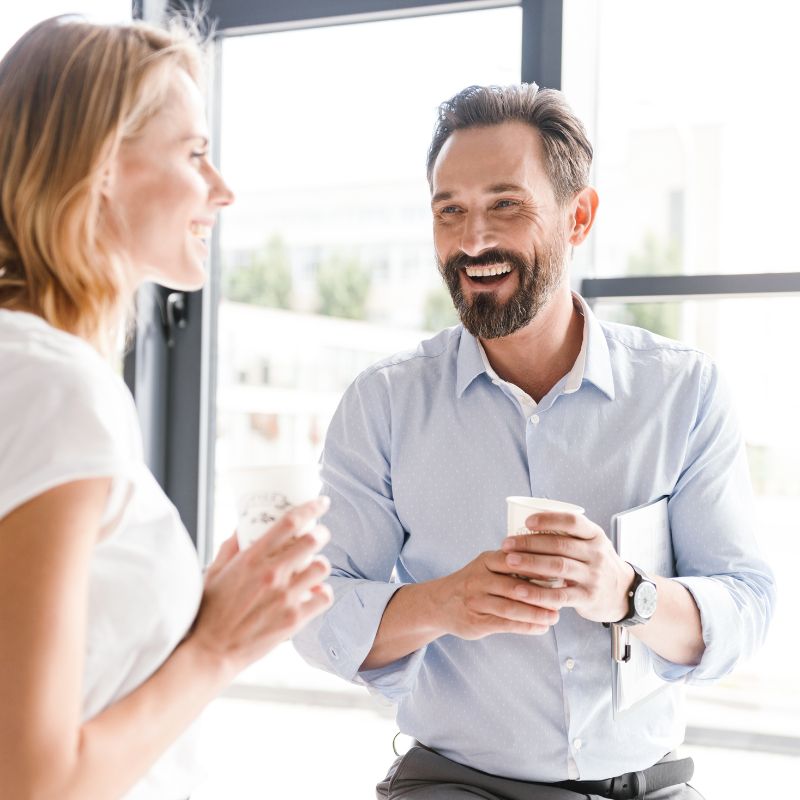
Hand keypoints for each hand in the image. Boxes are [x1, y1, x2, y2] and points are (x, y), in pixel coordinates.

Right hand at [188, 496, 332, 676]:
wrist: (210, 652)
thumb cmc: (209, 612)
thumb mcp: (215, 572)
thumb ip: (230, 547)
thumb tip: (240, 526)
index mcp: (252, 558)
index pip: (289, 522)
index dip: (311, 508)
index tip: (322, 502)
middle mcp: (272, 574)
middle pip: (312, 540)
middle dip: (321, 533)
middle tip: (320, 534)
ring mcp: (285, 597)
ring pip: (322, 567)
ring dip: (320, 564)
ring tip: (314, 568)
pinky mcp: (294, 620)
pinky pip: (324, 597)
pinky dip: (323, 593)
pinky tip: (314, 593)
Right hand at [430, 550, 560, 639]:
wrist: (439, 603)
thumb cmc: (473, 583)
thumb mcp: (486, 566)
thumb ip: (511, 566)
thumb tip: (551, 569)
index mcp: (486, 560)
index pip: (515, 561)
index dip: (538, 567)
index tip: (560, 573)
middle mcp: (479, 579)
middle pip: (515, 586)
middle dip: (541, 594)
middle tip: (562, 599)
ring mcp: (476, 601)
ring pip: (511, 608)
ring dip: (536, 613)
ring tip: (554, 617)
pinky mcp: (476, 621)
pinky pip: (505, 624)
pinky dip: (526, 626)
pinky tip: (540, 627)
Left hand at [501, 511, 633, 623]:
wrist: (624, 594)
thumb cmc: (596, 564)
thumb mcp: (591, 544)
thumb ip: (569, 536)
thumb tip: (525, 523)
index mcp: (595, 535)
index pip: (573, 521)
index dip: (549, 519)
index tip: (527, 521)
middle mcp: (596, 554)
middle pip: (560, 544)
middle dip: (530, 543)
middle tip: (507, 544)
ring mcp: (594, 576)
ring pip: (558, 567)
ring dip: (530, 563)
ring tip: (509, 561)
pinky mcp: (588, 597)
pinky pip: (560, 595)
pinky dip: (538, 594)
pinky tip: (521, 592)